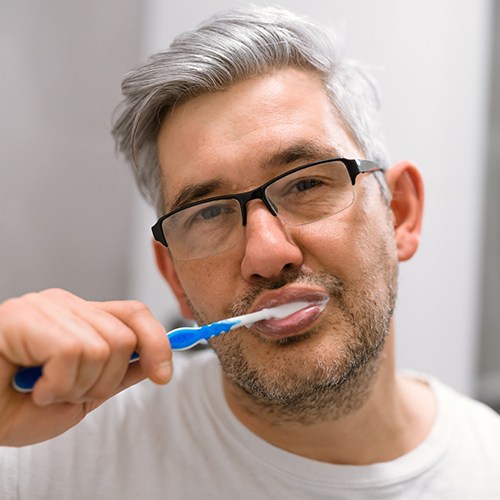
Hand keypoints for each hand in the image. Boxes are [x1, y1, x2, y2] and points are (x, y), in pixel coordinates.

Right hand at [0, 288, 171, 445]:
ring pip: (103, 346)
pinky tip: (34, 386)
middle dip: (105, 381)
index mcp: (82, 318)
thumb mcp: (83, 394)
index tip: (163, 375)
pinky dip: (57, 384)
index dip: (157, 342)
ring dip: (79, 386)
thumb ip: (118, 373)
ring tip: (48, 390)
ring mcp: (44, 307)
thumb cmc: (20, 408)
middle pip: (124, 336)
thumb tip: (156, 361)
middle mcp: (66, 305)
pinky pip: (72, 351)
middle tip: (71, 393)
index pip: (135, 314)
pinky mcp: (23, 317)